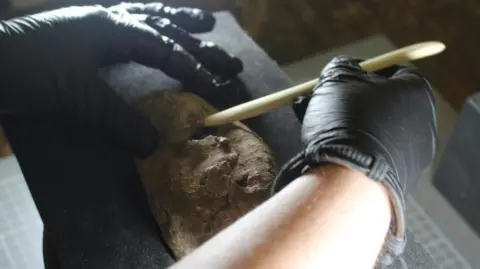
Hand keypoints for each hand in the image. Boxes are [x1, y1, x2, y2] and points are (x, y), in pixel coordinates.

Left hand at [0, 3, 242, 156]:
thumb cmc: (32, 76)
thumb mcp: (80, 102)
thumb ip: (121, 122)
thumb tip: (154, 145)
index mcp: (116, 30)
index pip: (167, 53)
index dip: (196, 72)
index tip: (221, 90)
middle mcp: (112, 19)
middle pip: (167, 31)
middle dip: (202, 48)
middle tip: (232, 60)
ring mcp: (96, 21)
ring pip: (149, 17)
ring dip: (180, 22)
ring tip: (207, 24)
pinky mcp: (84, 29)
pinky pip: (128, 21)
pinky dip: (149, 23)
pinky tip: (153, 24)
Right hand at [273, 56, 436, 264]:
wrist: (351, 178)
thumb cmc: (347, 120)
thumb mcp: (336, 78)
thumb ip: (341, 66)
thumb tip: (343, 67)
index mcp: (416, 91)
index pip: (392, 68)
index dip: (361, 68)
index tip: (338, 74)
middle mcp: (421, 121)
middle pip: (378, 99)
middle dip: (343, 96)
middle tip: (316, 96)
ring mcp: (410, 152)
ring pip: (367, 126)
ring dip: (338, 119)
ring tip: (306, 117)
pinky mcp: (395, 175)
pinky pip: (368, 151)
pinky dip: (347, 144)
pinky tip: (321, 144)